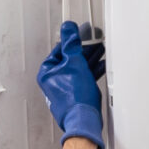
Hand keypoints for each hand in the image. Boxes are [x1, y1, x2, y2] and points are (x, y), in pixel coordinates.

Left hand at [34, 20, 105, 148]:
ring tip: (100, 48)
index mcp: (47, 73)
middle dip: (84, 49)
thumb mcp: (75, 63)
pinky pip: (83, 78)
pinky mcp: (76, 94)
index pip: (59, 50)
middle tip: (94, 39)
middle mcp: (54, 81)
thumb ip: (71, 44)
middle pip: (70, 59)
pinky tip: (101, 64)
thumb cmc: (75, 97)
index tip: (81, 32)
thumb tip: (68, 29)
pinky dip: (91, 70)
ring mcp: (65, 88)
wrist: (84, 120)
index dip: (72, 40)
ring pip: (78, 68)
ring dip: (89, 58)